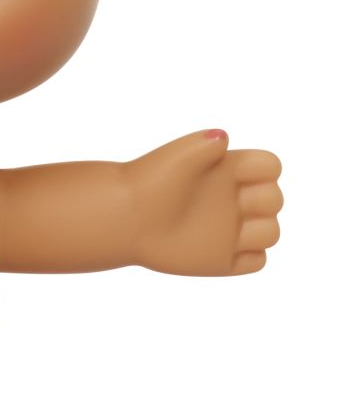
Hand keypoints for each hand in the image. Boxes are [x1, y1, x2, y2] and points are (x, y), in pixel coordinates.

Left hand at [128, 130, 282, 275]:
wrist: (123, 218)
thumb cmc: (149, 181)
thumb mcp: (177, 157)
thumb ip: (203, 143)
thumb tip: (223, 137)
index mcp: (229, 170)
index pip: (271, 166)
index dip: (265, 170)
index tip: (237, 172)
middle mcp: (234, 199)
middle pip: (276, 199)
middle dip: (264, 200)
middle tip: (233, 201)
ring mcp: (230, 231)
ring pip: (271, 233)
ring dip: (262, 231)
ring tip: (232, 230)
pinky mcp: (222, 260)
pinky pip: (257, 262)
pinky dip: (254, 258)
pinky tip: (227, 251)